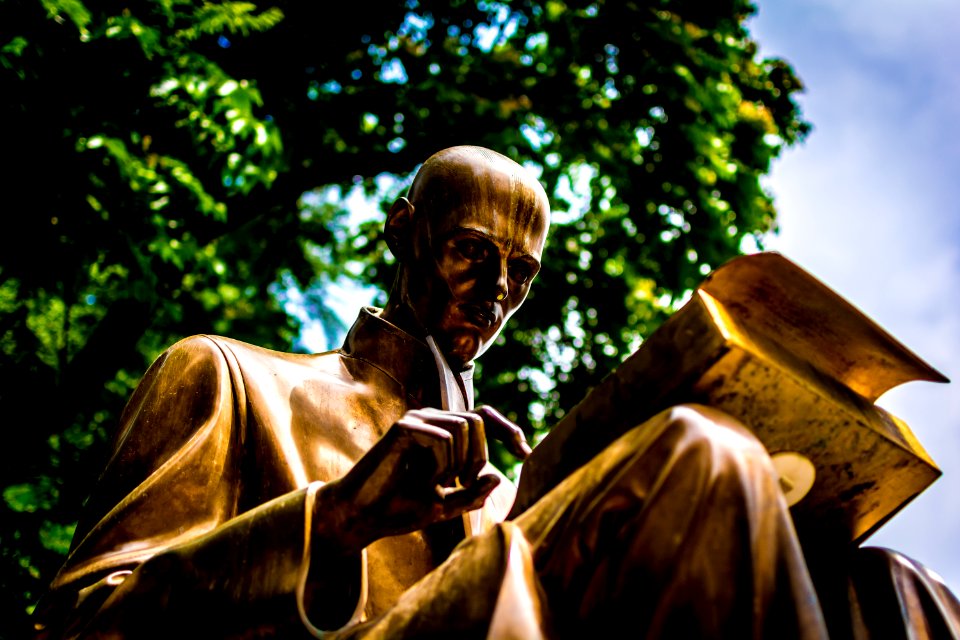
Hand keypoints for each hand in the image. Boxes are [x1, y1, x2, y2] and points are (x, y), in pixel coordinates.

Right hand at [323, 406, 530, 551]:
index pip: (484, 417)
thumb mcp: (445, 505)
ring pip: (463, 427)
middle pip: (478, 421)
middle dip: (479, 456)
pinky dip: (440, 465)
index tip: (525, 453)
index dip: (508, 430)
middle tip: (464, 483)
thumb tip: (500, 478)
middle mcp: (431, 419)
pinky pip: (443, 438)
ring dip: (458, 463)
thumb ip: (472, 494)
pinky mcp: (404, 427)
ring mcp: (416, 420)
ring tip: (438, 484)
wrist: (362, 516)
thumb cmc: (399, 509)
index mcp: (442, 432)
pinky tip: (423, 481)